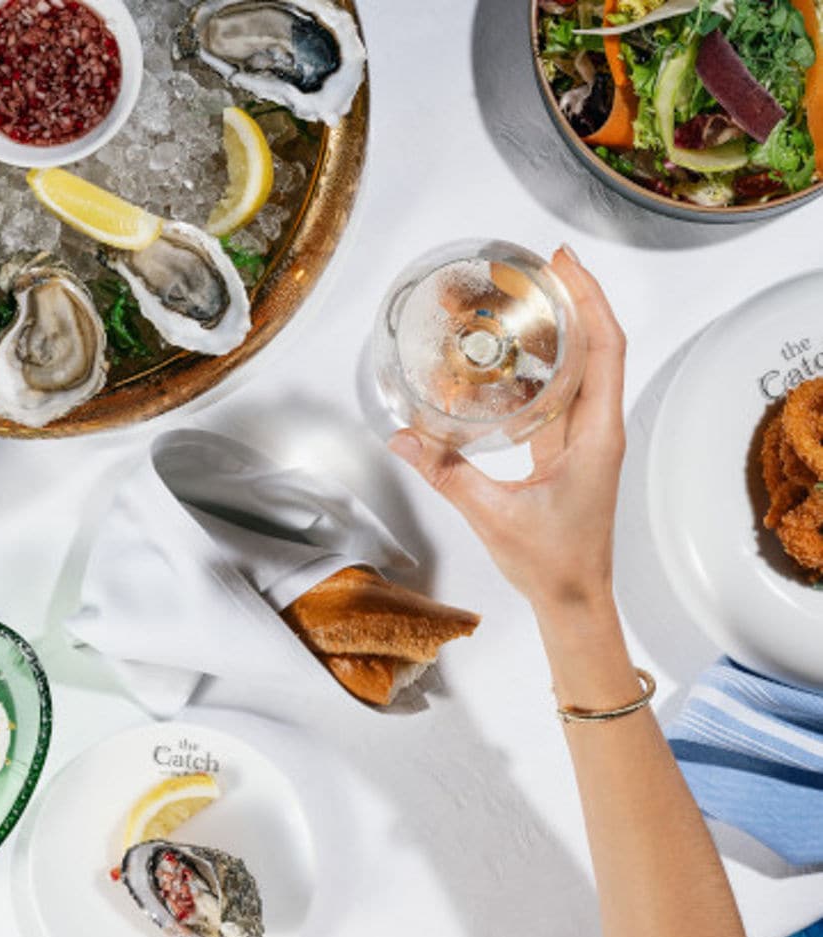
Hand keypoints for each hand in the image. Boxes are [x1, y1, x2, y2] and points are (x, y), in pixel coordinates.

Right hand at [388, 248, 626, 617]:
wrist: (574, 600)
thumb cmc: (552, 564)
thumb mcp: (493, 515)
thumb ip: (446, 473)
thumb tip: (403, 439)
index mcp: (594, 437)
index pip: (605, 350)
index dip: (588, 299)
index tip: (563, 265)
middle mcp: (598, 430)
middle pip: (598, 346)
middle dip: (572, 300)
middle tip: (534, 269)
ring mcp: (586, 440)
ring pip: (584, 368)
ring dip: (561, 330)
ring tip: (523, 301)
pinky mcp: (569, 452)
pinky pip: (563, 395)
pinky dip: (546, 366)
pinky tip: (514, 357)